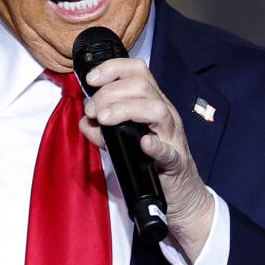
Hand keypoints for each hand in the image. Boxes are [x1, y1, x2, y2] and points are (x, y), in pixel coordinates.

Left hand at [79, 58, 214, 259]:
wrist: (179, 195)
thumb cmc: (151, 163)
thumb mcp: (122, 142)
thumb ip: (102, 130)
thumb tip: (84, 122)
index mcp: (152, 104)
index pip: (137, 72)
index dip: (113, 69)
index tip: (91, 80)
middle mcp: (165, 115)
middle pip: (142, 86)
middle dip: (110, 92)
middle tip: (92, 110)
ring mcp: (172, 137)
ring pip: (157, 110)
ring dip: (125, 109)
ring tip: (104, 120)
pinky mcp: (176, 163)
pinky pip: (170, 152)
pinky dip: (157, 146)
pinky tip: (144, 143)